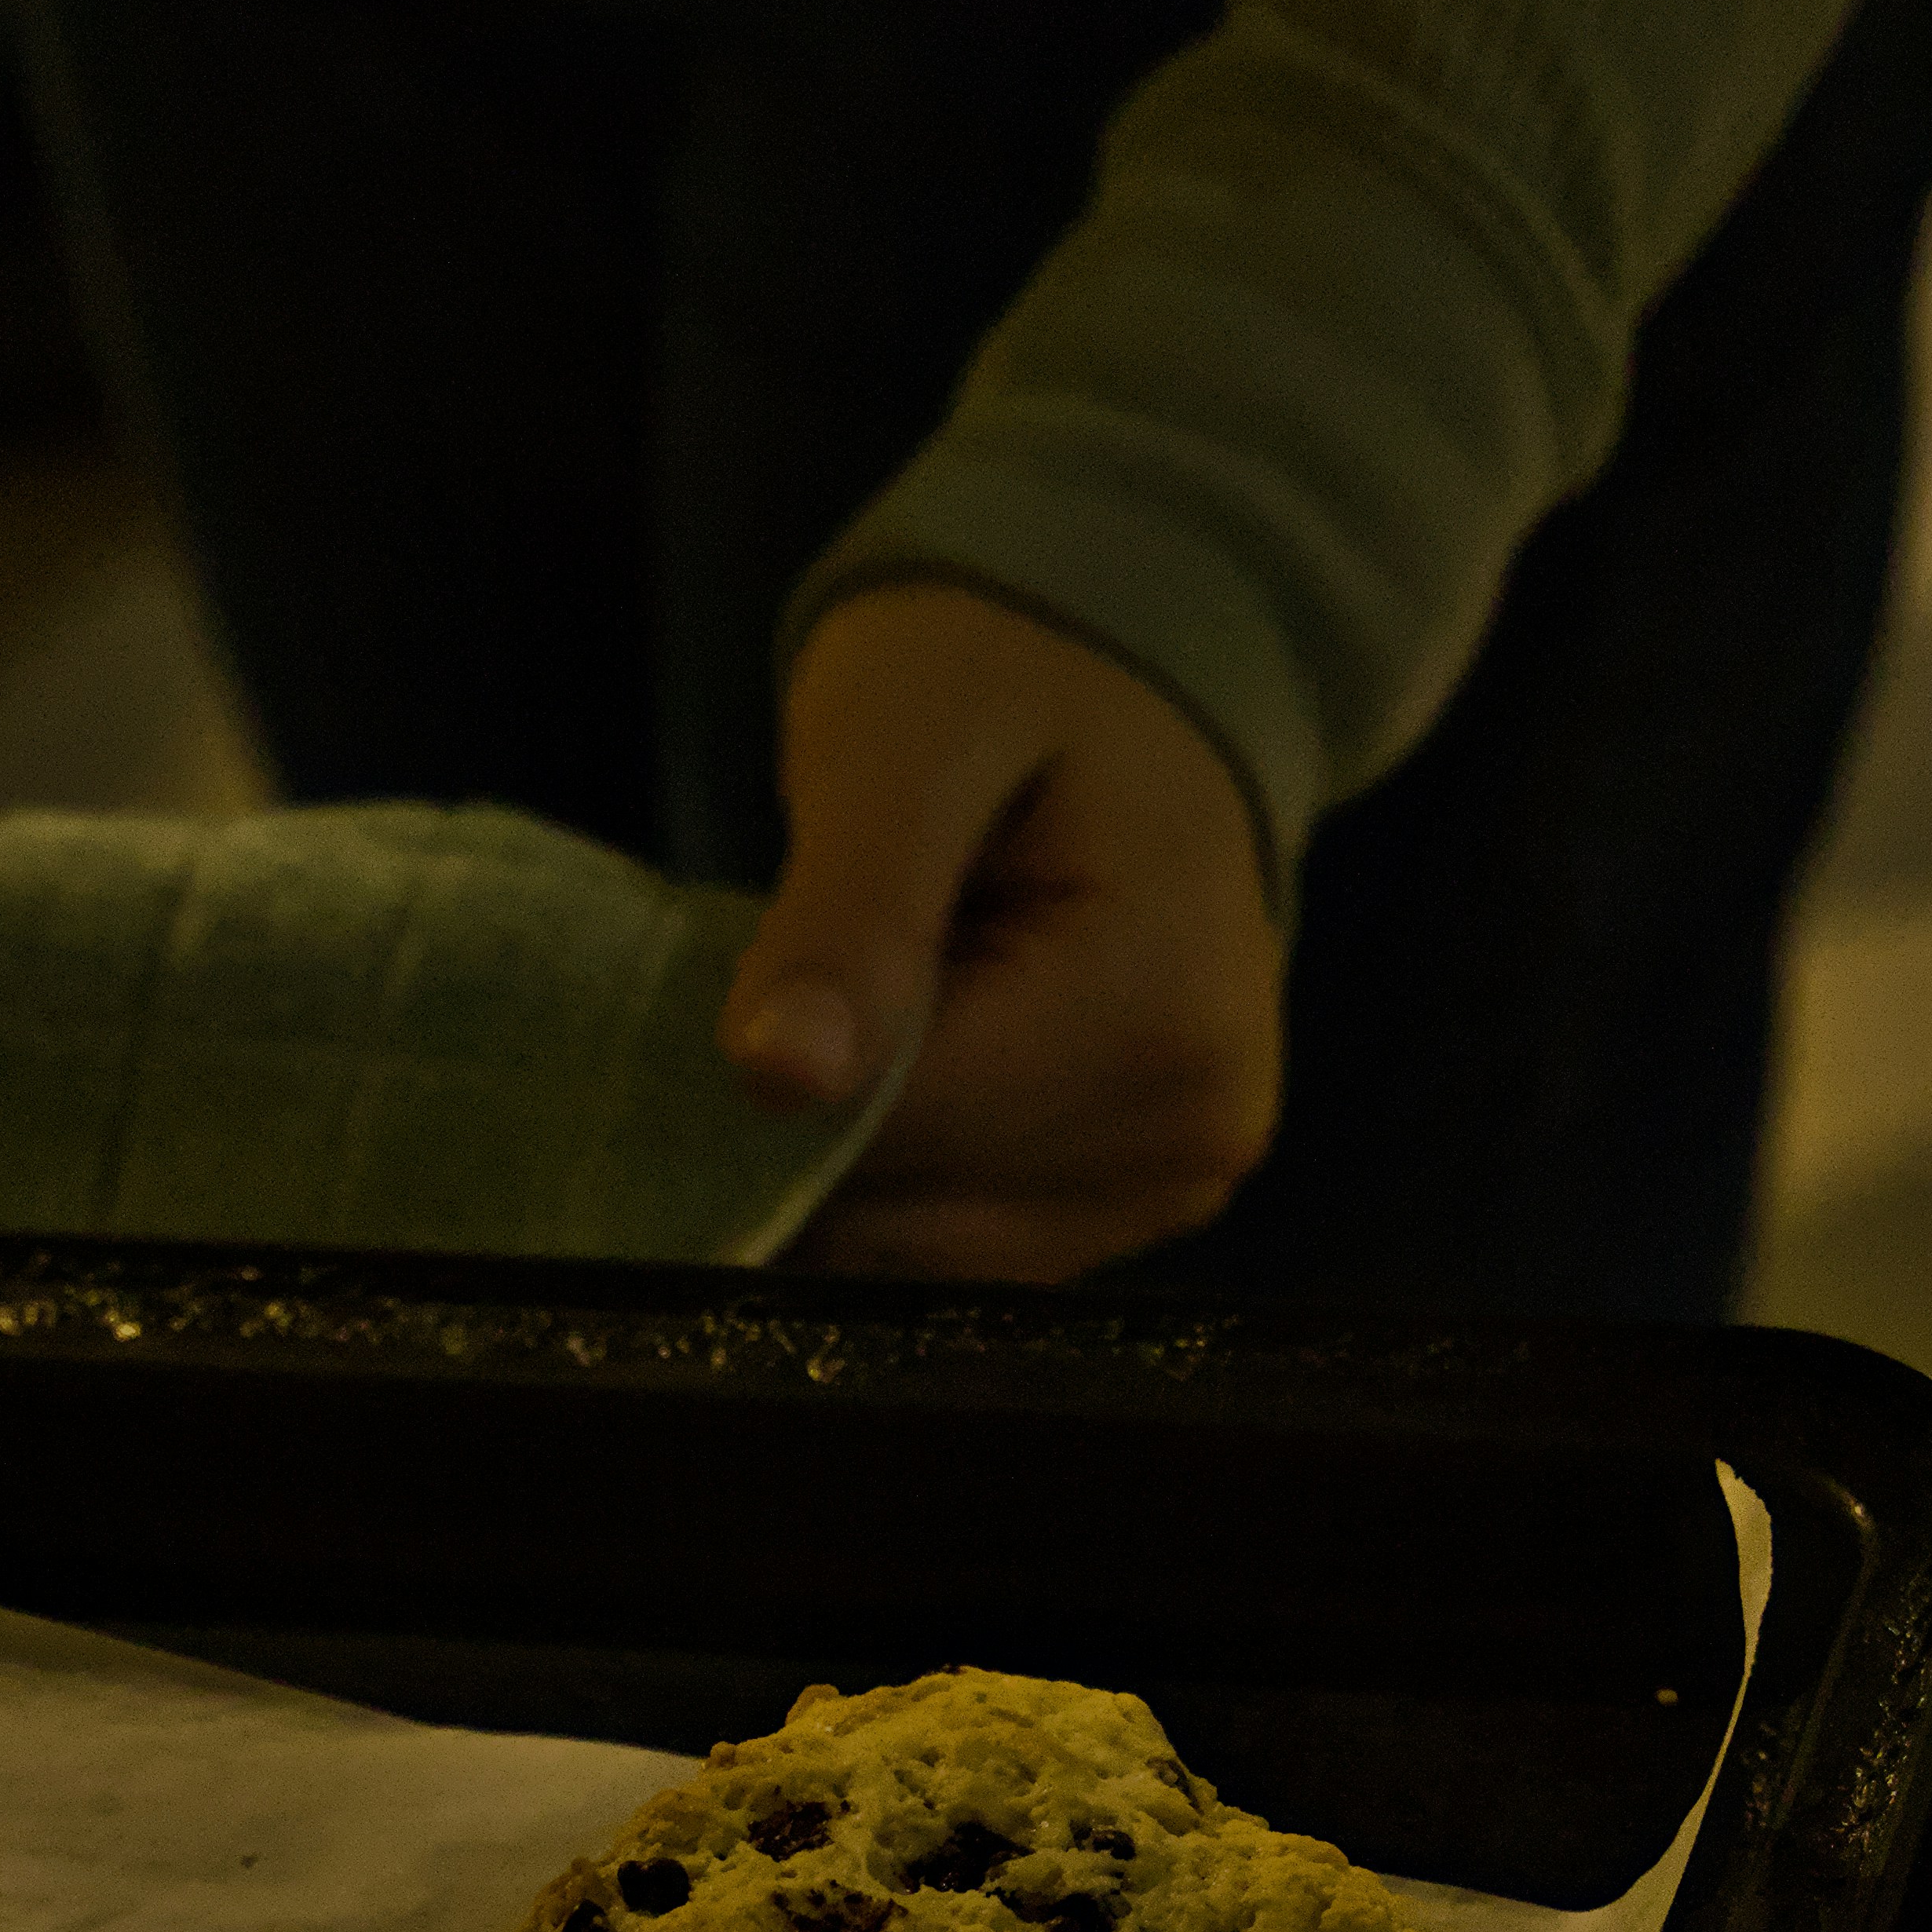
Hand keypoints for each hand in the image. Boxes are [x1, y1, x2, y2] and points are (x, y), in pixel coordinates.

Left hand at [717, 583, 1282, 1282]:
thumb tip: (778, 1076)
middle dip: (813, 1128)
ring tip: (868, 1011)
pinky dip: (904, 1184)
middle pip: (907, 1216)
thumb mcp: (902, 740)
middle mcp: (1192, 1132)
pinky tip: (906, 1069)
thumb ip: (849, 911)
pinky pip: (965, 1252)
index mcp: (1152, 1014)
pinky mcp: (1147, 1205)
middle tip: (799, 982)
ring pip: (922, 1259)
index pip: (891, 1134)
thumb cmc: (1004, 672)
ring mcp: (1178, 1184)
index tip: (739, 981)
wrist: (1129, 676)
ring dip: (852, 1163)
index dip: (775, 1082)